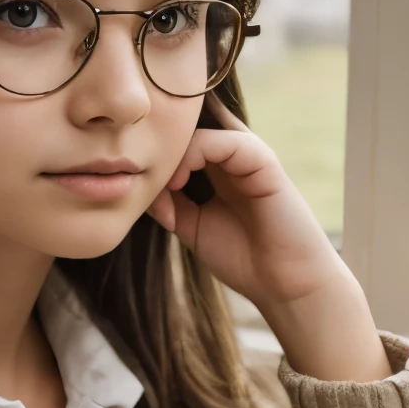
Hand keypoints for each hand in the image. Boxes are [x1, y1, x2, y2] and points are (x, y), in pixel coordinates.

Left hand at [146, 96, 390, 381]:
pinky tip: (179, 182)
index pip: (185, 135)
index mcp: (217, 168)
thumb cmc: (241, 257)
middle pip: (192, 122)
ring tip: (165, 182)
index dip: (157, 138)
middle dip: (160, 135)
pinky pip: (227, 141)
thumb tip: (139, 184)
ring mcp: (249, 155)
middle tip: (136, 162)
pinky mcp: (265, 162)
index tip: (125, 159)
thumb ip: (167, 204)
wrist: (283, 284)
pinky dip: (196, 154)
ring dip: (175, 150)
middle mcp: (233, 155)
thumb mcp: (192, 227)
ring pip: (203, 127)